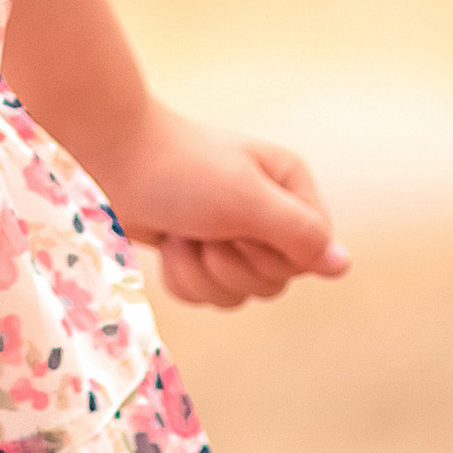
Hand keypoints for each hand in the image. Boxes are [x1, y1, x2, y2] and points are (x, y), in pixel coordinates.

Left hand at [99, 100, 350, 312]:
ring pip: (239, 295)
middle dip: (231, 265)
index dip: (274, 256)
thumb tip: (344, 265)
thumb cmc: (179, 170)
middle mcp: (268, 210)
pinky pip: (207, 296)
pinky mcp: (199, 252)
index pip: (311, 255)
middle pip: (275, 282)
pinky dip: (182, 278)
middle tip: (205, 229)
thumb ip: (298, 234)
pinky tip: (167, 244)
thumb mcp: (245, 200)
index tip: (241, 229)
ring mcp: (232, 233)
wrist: (108, 157)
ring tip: (181, 234)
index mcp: (290, 185)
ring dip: (202, 273)